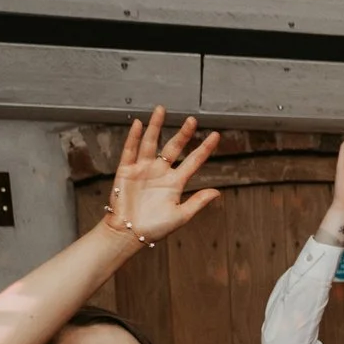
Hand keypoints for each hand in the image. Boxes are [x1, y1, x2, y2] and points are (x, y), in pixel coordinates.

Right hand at [107, 106, 219, 245]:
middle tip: (192, 120)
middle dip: (183, 134)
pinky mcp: (126, 170)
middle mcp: (161, 172)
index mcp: (176, 183)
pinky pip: (130, 150)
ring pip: (151, 143)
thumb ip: (197, 202)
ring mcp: (143, 169)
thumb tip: (217, 192)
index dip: (204, 149)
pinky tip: (140, 124)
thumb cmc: (154, 228)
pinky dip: (134, 137)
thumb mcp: (181, 215)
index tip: (216, 135)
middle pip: (173, 147)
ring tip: (162, 109)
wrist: (129, 234)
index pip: (193, 161)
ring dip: (156, 126)